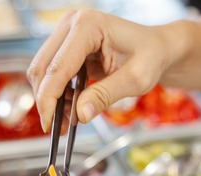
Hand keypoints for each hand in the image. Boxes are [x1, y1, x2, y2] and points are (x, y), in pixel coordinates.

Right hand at [27, 10, 177, 131]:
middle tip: (57, 127)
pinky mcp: (67, 46)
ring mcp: (67, 33)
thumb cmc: (151, 56)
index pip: (58, 66)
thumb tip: (81, 114)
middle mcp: (73, 24)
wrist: (157, 48)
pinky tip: (71, 107)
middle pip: (43, 67)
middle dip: (47, 101)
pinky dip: (57, 92)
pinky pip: (52, 72)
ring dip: (50, 98)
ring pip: (43, 71)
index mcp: (88, 26)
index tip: (49, 122)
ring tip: (68, 120)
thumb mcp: (135, 80)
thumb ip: (106, 95)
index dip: (49, 98)